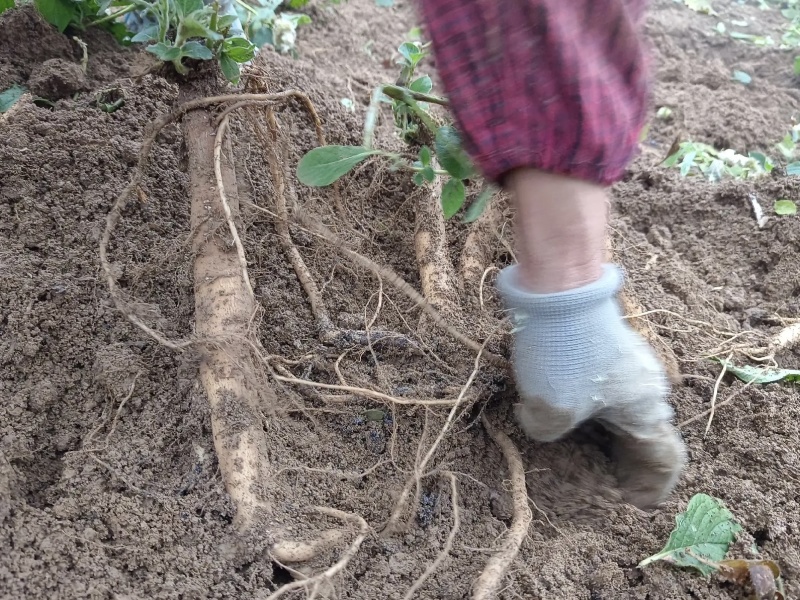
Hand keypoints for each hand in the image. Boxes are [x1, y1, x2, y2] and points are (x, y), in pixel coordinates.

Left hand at [497, 263, 686, 507]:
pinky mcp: (607, 344)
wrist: (560, 287)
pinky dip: (589, 403)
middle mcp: (646, 385)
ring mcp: (628, 361)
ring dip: (602, 429)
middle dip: (622, 459)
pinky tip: (560, 405)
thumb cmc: (563, 354)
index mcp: (645, 408)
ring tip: (572, 444)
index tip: (634, 501)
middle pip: (641, 433)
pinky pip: (604, 385)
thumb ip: (545, 432)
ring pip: (621, 406)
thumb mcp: (548, 409)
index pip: (663, 458)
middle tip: (599, 478)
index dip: (651, 485)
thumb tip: (537, 421)